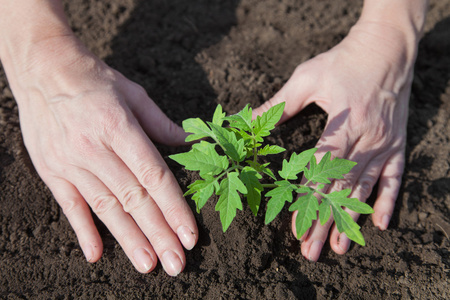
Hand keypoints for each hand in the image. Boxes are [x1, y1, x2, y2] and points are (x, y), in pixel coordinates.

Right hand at [13, 39, 197, 275]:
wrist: (44, 68)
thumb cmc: (96, 80)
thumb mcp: (134, 94)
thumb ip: (162, 124)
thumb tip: (190, 143)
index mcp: (120, 128)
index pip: (154, 177)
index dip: (174, 209)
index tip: (190, 236)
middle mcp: (95, 149)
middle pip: (133, 199)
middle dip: (158, 234)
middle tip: (176, 264)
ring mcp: (71, 162)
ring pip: (106, 208)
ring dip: (129, 239)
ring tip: (149, 265)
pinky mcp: (52, 170)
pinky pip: (69, 205)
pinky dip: (83, 231)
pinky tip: (97, 254)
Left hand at [254, 21, 415, 260]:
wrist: (387, 47)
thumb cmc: (343, 61)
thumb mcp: (307, 78)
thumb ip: (279, 104)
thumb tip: (247, 119)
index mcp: (342, 125)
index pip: (320, 172)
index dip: (307, 201)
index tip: (296, 227)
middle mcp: (365, 141)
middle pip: (340, 189)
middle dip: (325, 222)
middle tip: (313, 252)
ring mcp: (383, 144)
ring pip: (364, 190)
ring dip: (351, 220)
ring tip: (341, 248)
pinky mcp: (396, 144)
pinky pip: (394, 178)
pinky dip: (388, 201)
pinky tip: (381, 224)